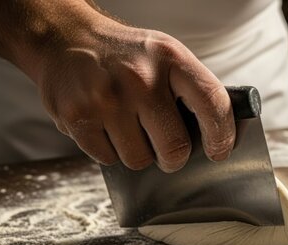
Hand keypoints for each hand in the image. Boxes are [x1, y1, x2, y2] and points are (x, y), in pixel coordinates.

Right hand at [35, 16, 234, 171]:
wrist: (65, 39)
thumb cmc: (126, 56)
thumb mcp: (167, 57)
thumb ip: (194, 91)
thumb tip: (222, 135)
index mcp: (170, 59)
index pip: (212, 104)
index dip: (222, 135)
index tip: (219, 151)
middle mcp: (139, 78)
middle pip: (175, 148)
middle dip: (174, 156)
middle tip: (167, 148)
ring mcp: (106, 99)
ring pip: (140, 160)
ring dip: (139, 153)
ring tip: (130, 127)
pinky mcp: (77, 117)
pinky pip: (108, 159)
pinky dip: (111, 151)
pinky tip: (106, 126)